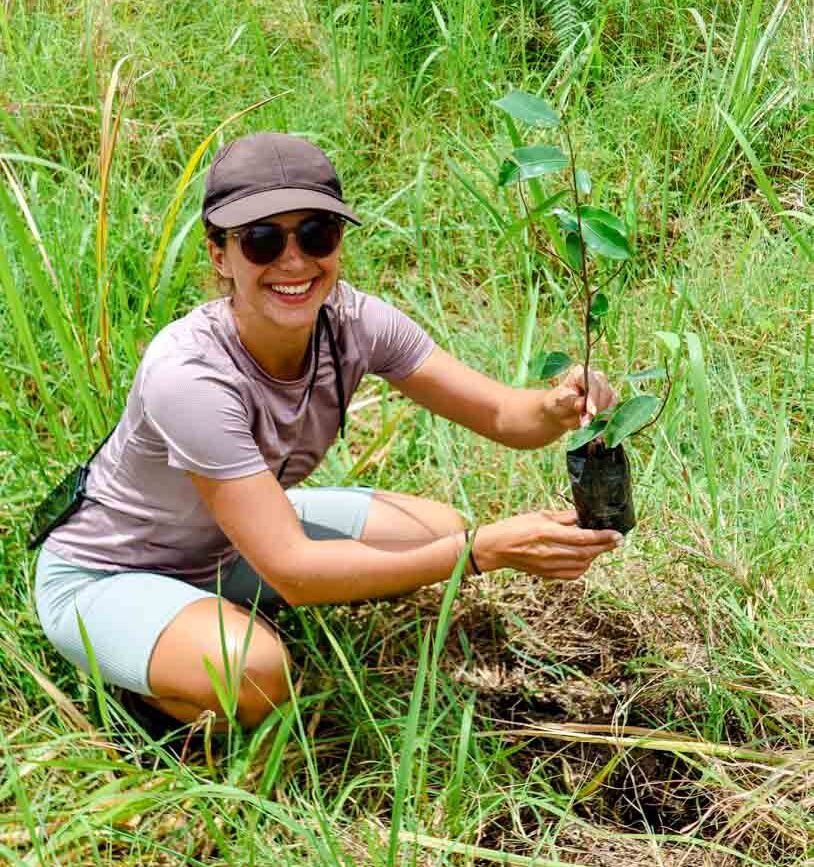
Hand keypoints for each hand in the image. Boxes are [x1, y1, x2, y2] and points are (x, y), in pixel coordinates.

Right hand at [474, 509, 621, 579]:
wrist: (496, 548)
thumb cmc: (515, 527)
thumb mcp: (539, 515)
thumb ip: (563, 517)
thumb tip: (584, 516)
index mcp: (546, 532)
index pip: (582, 537)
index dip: (602, 536)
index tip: (616, 534)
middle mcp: (549, 551)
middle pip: (586, 553)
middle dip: (605, 547)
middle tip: (617, 540)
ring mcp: (548, 566)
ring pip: (582, 565)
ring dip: (595, 556)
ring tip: (602, 547)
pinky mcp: (547, 574)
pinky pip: (572, 574)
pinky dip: (583, 567)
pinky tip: (585, 558)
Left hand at [547, 365, 616, 429]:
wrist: (562, 412)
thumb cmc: (558, 402)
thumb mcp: (560, 401)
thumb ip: (571, 401)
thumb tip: (581, 404)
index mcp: (581, 373)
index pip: (592, 383)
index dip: (593, 398)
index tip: (591, 413)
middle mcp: (595, 377)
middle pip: (604, 391)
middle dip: (597, 408)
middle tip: (586, 422)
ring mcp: (604, 386)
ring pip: (611, 399)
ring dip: (601, 412)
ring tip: (587, 421)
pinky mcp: (610, 397)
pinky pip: (613, 406)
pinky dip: (606, 414)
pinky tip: (596, 420)